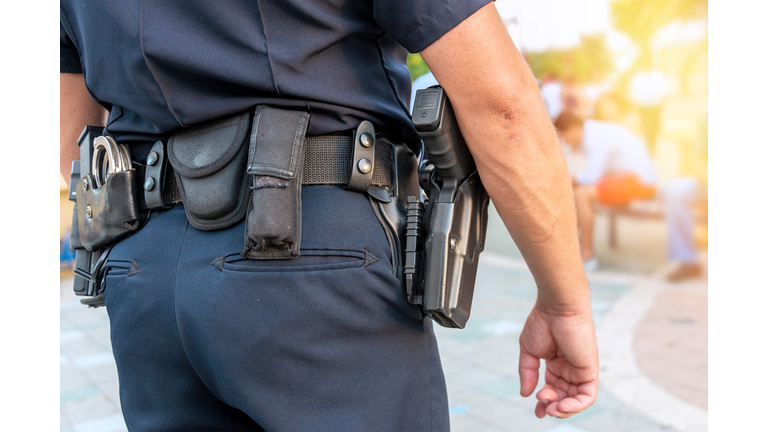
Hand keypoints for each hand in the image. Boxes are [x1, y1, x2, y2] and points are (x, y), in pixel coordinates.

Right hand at [518, 302, 598, 418]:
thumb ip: (528, 373)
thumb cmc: (542, 323)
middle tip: (542, 407)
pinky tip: (561, 406)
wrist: (557, 307)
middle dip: (552, 406)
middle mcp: (570, 368)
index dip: (545, 403)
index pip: (553, 390)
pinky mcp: (590, 369)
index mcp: (556, 364)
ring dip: (564, 409)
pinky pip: (587, 396)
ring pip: (576, 400)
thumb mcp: (529, 351)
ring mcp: (581, 369)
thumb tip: (525, 395)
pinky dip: (576, 405)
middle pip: (564, 397)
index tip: (536, 411)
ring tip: (551, 407)